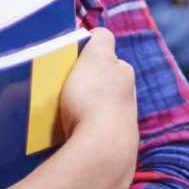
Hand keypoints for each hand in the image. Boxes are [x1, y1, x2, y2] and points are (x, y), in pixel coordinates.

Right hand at [58, 27, 137, 188]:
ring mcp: (123, 130)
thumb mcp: (97, 56)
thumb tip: (99, 34)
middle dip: (86, 87)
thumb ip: (100, 40)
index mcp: (125, 75)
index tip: (69, 66)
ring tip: (59, 118)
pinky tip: (66, 140)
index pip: (107, 59)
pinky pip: (92, 139)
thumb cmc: (94, 100)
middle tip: (60, 92)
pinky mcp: (113, 154)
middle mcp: (129, 100)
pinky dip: (81, 136)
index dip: (88, 59)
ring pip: (98, 113)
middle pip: (102, 86)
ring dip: (82, 113)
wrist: (100, 154)